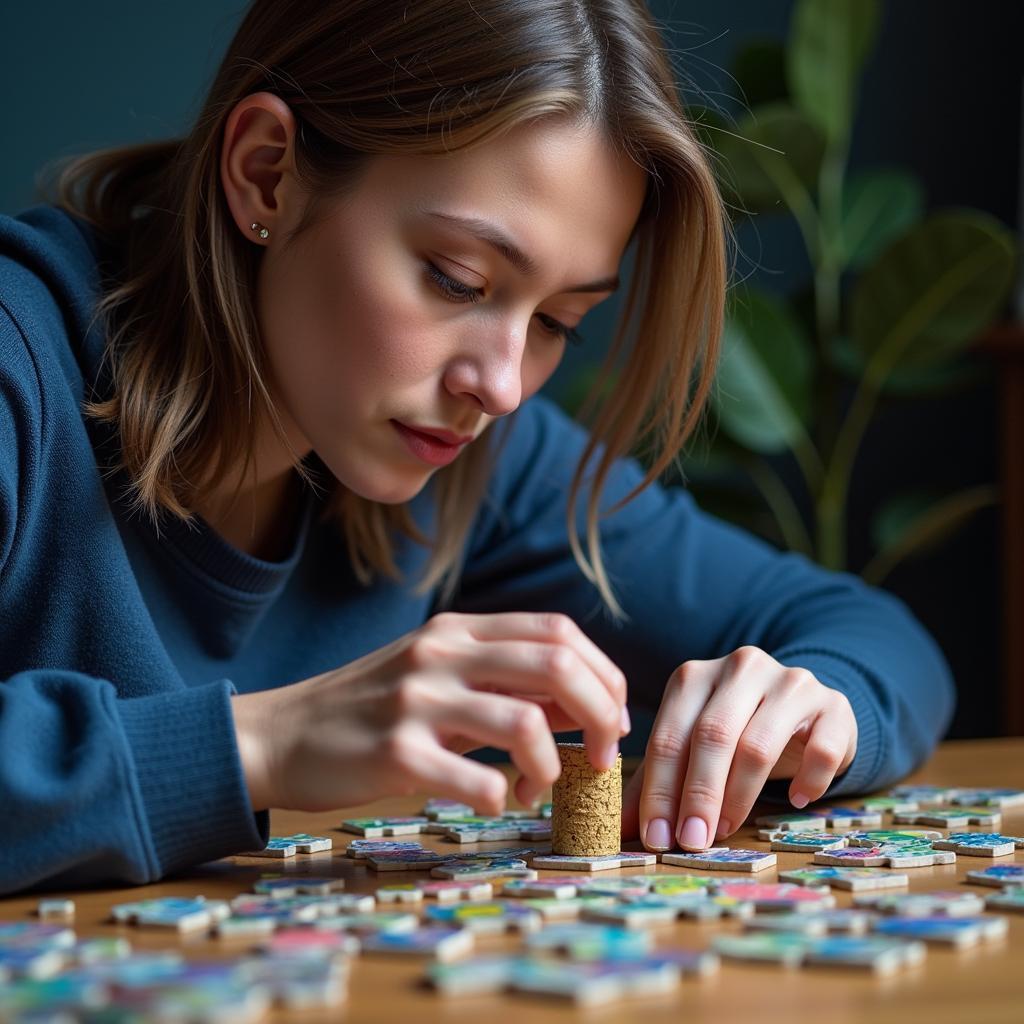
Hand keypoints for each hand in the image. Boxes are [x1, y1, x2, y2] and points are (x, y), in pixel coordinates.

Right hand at [231, 611, 628, 812]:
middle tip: (601, 754)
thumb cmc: (372, 708)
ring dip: (552, 767)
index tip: (612, 716)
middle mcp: (440, 653)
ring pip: (525, 723)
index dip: (602, 673)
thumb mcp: (437, 674)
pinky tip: (496, 800)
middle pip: (556, 665)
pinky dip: (504, 798)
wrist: (280, 734)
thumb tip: (588, 703)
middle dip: (601, 713)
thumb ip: (505, 680)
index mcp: (457, 629)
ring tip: (536, 786)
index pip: (557, 632)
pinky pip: (480, 781)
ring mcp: (416, 701)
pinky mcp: (395, 755)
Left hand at [622, 646, 856, 851]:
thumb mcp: (694, 747)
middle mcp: (740, 668)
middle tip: (691, 841)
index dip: (659, 789)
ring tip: (728, 830)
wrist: (804, 709)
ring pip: (759, 743)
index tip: (655, 836)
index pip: (669, 735)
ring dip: (740, 795)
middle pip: (712, 736)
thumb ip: (657, 781)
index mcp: (695, 675)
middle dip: (697, 795)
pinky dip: (807, 780)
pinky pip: (821, 747)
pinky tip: (794, 801)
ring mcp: (790, 682)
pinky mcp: (832, 704)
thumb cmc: (737, 732)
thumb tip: (620, 829)